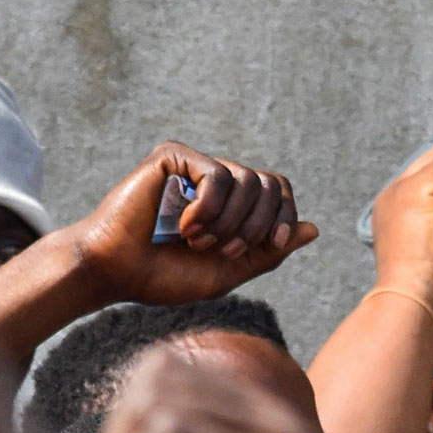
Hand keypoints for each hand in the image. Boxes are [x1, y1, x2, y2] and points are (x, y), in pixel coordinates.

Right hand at [67, 142, 319, 308]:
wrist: (119, 272)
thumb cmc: (167, 275)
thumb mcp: (232, 269)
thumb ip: (270, 250)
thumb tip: (313, 228)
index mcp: (232, 204)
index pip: (279, 191)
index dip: (283, 217)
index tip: (269, 244)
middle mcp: (215, 180)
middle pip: (270, 183)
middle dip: (256, 226)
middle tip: (223, 251)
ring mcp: (194, 166)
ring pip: (247, 180)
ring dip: (230, 223)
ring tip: (198, 243)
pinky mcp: (172, 157)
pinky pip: (217, 175)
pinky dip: (209, 209)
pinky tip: (184, 227)